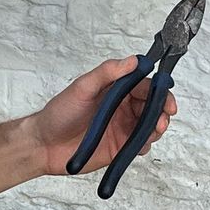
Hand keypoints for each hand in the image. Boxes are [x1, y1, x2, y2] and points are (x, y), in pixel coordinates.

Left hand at [31, 56, 176, 179]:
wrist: (44, 145)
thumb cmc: (59, 113)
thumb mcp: (82, 87)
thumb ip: (107, 73)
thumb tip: (133, 61)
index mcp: (115, 90)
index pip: (144, 86)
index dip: (158, 90)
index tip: (166, 97)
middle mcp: (121, 107)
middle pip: (152, 106)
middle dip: (162, 110)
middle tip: (163, 118)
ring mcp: (122, 128)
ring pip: (150, 126)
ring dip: (157, 127)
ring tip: (154, 131)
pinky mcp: (120, 148)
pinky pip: (140, 145)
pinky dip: (145, 145)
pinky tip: (139, 145)